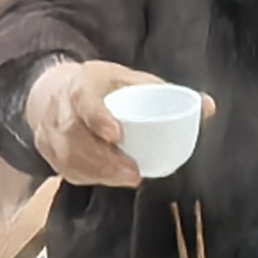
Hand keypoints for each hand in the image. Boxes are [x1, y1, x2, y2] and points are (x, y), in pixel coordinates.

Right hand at [27, 59, 206, 189]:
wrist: (49, 91)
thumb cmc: (98, 86)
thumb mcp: (126, 78)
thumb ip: (164, 91)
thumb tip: (208, 107)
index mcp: (80, 85)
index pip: (84, 102)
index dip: (98, 119)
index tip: (117, 135)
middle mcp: (60, 109)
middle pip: (75, 137)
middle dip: (103, 158)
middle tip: (134, 172)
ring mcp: (49, 133)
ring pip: (69, 158)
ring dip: (99, 172)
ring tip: (128, 178)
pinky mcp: (49, 153)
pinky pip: (66, 171)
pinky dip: (89, 177)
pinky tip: (110, 179)